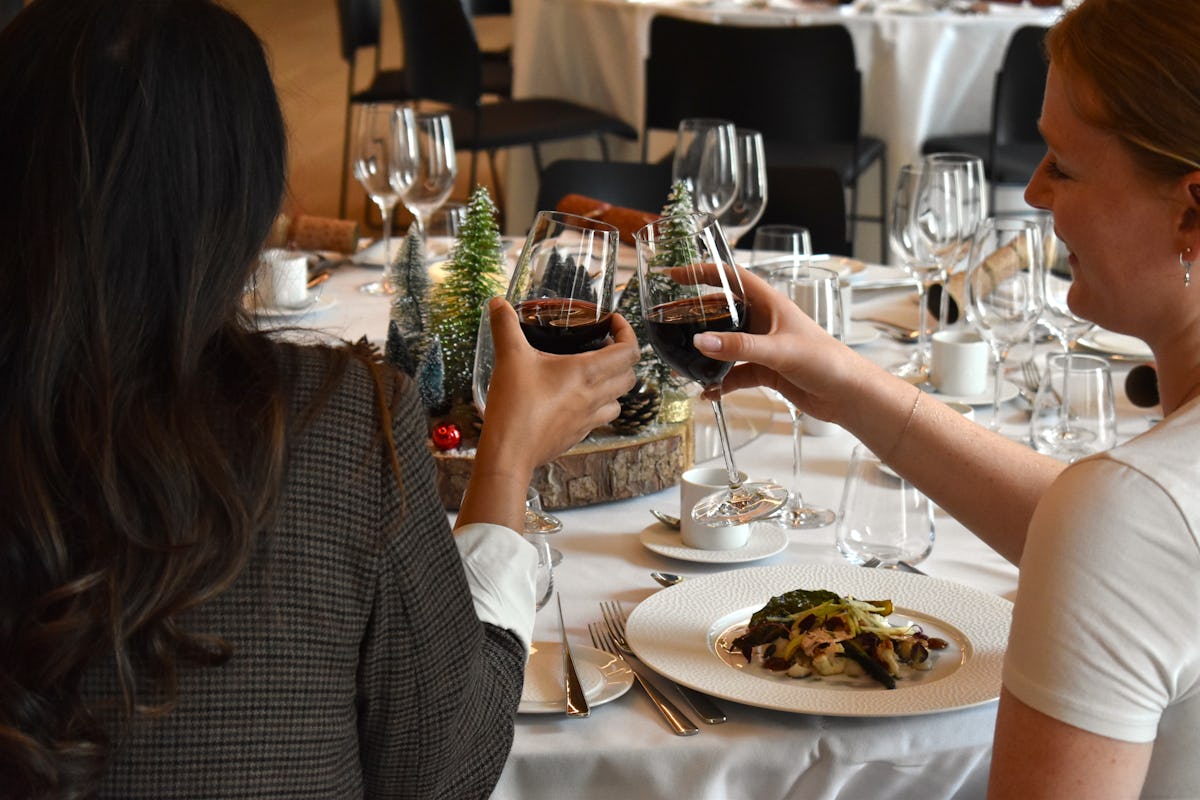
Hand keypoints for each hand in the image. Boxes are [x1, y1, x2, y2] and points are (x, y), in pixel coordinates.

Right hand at [478, 296, 639, 476]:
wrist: (509, 454)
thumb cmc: (514, 407)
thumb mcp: (509, 358)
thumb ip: (505, 327)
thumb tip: (498, 303)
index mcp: (586, 373)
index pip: (629, 351)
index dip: (628, 332)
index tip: (612, 322)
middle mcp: (594, 397)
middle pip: (629, 376)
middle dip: (622, 357)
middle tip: (602, 345)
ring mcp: (588, 420)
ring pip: (619, 401)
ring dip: (613, 385)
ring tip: (592, 373)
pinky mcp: (577, 435)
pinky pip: (600, 418)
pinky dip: (597, 406)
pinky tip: (575, 400)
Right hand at [687, 264, 882, 423]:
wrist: (848, 395)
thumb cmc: (825, 361)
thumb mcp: (779, 351)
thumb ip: (739, 347)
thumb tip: (700, 342)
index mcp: (770, 304)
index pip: (731, 277)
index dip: (703, 272)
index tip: (676, 275)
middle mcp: (764, 322)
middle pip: (722, 311)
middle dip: (697, 317)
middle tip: (670, 323)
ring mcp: (764, 347)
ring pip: (726, 345)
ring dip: (706, 355)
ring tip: (682, 364)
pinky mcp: (766, 370)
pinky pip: (735, 373)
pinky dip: (721, 382)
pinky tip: (707, 393)